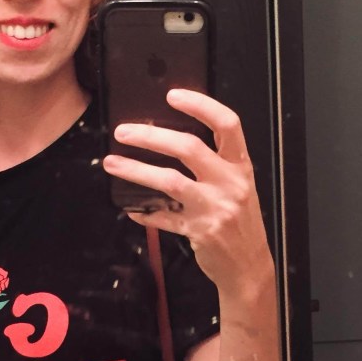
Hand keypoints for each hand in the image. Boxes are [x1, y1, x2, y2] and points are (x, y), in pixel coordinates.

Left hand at [102, 88, 273, 294]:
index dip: (201, 105)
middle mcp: (230, 183)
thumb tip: (171, 139)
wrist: (249, 265)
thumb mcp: (238, 185)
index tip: (172, 95)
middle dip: (151, 136)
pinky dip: (144, 210)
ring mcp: (215, 207)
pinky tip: (131, 207)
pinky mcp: (199, 230)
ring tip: (112, 162)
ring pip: (169, 180)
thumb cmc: (240, 220)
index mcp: (241, 166)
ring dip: (135, 169)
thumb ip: (214, 163)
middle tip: (124, 132)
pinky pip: (163, 216)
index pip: (227, 124)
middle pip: (189, 147)